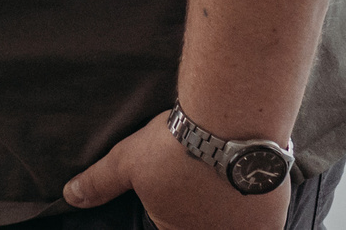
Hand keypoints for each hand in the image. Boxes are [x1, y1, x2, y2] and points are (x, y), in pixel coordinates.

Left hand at [64, 112, 289, 229]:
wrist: (229, 125)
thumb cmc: (175, 147)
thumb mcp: (127, 162)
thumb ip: (100, 183)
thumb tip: (71, 197)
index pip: (168, 226)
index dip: (168, 208)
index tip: (177, 183)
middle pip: (201, 223)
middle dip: (197, 205)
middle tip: (195, 176)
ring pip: (230, 220)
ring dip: (225, 204)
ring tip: (218, 174)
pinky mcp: (274, 220)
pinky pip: (260, 217)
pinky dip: (250, 199)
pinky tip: (241, 177)